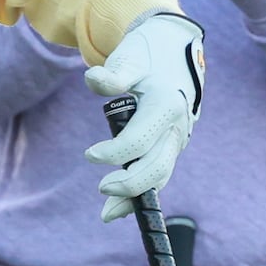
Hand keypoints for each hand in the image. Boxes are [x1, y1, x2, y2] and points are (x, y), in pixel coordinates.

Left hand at [81, 9, 206, 215]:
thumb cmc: (146, 56)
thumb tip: (94, 80)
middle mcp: (176, 127)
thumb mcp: (129, 58)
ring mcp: (177, 139)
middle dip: (129, 184)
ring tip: (108, 214)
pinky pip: (159, 174)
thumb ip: (114, 74)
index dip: (113, 153)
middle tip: (101, 188)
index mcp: (166, 105)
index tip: (89, 156)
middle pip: (156, 167)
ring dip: (135, 198)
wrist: (174, 51)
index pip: (139, 141)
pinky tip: (120, 208)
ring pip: (160, 177)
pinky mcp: (171, 146)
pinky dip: (141, 191)